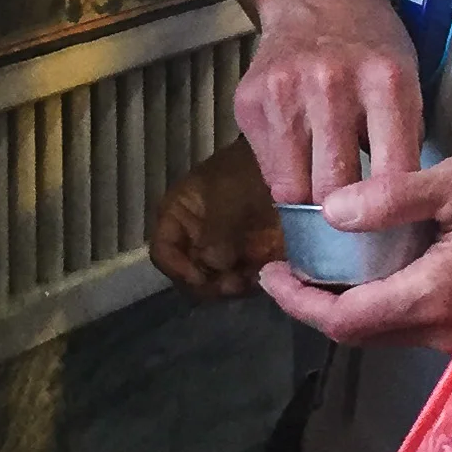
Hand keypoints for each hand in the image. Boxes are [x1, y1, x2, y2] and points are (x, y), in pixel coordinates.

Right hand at [149, 139, 278, 299]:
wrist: (289, 164)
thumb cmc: (247, 171)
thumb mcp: (226, 195)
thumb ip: (215, 232)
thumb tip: (212, 265)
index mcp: (179, 217)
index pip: (162, 252)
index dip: (177, 268)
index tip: (201, 277)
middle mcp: (195, 238)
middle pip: (187, 275)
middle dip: (206, 284)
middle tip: (231, 282)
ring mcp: (223, 251)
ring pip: (214, 284)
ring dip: (230, 287)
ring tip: (248, 278)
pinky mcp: (249, 260)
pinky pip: (242, 283)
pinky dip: (251, 285)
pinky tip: (263, 274)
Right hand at [233, 0, 425, 203]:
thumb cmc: (372, 48)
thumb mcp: (408, 83)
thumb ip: (404, 143)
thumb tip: (393, 214)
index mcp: (386, 83)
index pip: (390, 178)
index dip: (389, 213)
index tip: (387, 225)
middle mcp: (333, 85)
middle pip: (336, 190)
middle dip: (344, 210)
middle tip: (351, 210)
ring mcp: (284, 91)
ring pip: (294, 189)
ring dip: (309, 195)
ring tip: (322, 182)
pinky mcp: (249, 99)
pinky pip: (267, 169)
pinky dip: (284, 172)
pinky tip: (298, 151)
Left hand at [259, 144, 451, 347]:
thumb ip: (394, 199)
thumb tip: (331, 212)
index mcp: (434, 296)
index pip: (345, 319)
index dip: (298, 300)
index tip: (268, 272)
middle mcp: (445, 330)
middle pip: (362, 332)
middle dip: (317, 303)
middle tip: (288, 266)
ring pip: (389, 331)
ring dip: (351, 304)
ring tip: (324, 262)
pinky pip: (417, 324)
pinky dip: (384, 301)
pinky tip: (376, 266)